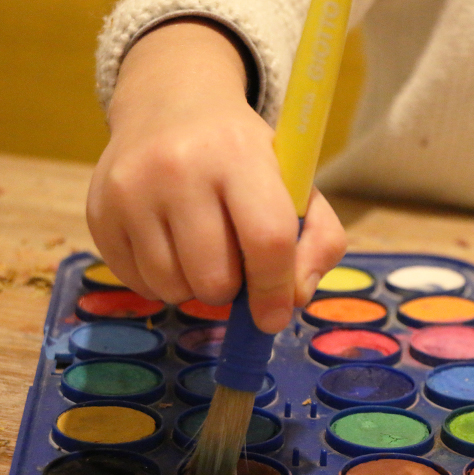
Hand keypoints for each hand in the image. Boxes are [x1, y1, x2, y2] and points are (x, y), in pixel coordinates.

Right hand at [87, 18, 346, 332]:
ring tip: (203, 254)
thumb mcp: (296, 182)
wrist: (170, 105)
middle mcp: (179, 168)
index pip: (266, 240)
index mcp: (240, 154)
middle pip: (215, 277)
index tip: (274, 316)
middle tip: (236, 267)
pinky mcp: (99, 211)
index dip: (275, 290)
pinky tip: (172, 249)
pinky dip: (162, 283)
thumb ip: (320, 239)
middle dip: (233, 290)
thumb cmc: (244, 155)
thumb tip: (296, 297)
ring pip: (173, 288)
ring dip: (196, 288)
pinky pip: (137, 283)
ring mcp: (131, 189)